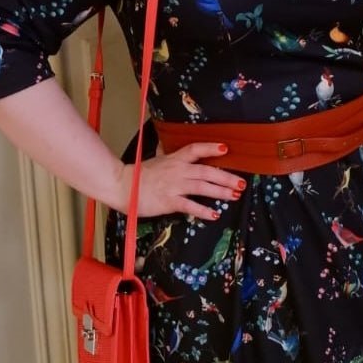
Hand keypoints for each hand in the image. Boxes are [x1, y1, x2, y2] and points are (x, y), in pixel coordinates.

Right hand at [127, 142, 244, 219]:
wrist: (122, 186)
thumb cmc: (139, 175)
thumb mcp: (157, 161)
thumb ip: (170, 157)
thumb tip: (178, 152)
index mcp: (174, 159)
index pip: (194, 149)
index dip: (210, 148)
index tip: (225, 149)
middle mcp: (177, 170)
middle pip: (206, 171)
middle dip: (225, 176)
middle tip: (241, 183)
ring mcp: (173, 186)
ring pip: (202, 186)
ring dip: (220, 191)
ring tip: (234, 195)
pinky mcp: (169, 201)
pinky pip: (189, 205)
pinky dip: (202, 210)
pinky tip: (214, 214)